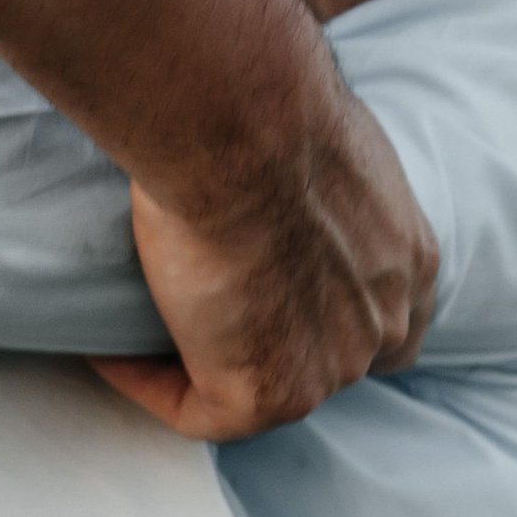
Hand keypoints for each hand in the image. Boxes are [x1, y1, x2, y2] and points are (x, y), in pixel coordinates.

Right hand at [92, 82, 436, 443]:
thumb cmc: (268, 104)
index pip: (395, 324)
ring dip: (204, 361)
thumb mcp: (327, 138)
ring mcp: (330, 368)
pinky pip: (196, 412)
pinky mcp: (266, 394)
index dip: (341, 323)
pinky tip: (107, 349)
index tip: (283, 302)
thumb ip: (321, 182)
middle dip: (271, 342)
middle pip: (331, 362)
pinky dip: (146, 382)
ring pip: (261, 388)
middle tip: (196, 308)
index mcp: (410, 259)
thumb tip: (269, 169)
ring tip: (140, 324)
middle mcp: (383, 322)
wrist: (242, 124)